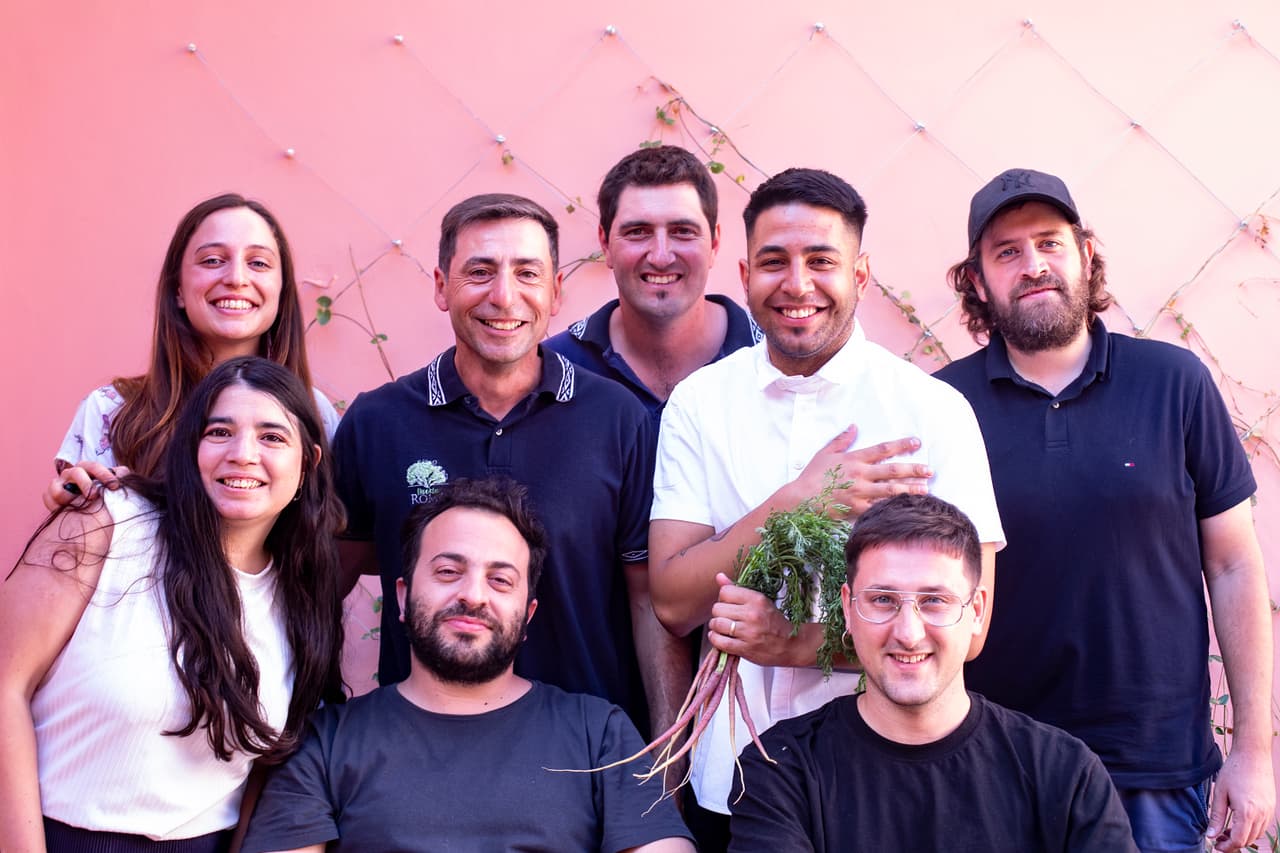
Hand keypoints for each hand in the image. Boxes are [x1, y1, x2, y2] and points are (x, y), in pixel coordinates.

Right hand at [43, 462, 126, 510]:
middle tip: (95, 495)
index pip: (94, 467)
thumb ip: (119, 481)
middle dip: (86, 483)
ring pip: (56, 483)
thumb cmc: (103, 506)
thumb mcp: (113, 495)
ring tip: (77, 505)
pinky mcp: (50, 495)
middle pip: (76, 471)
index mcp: (89, 472)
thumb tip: (124, 471)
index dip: (104, 474)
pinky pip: (48, 495)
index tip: (114, 485)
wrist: (89, 525)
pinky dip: (55, 503)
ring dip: (68, 495)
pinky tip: (64, 509)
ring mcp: (60, 484)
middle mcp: (73, 475)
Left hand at [707, 573, 812, 667]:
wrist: (791, 645)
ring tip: (723, 628)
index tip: (729, 604)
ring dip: (716, 627)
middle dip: (719, 613)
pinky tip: (720, 637)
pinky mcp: (745, 648)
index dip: (724, 598)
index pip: (725, 592)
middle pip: (717, 608)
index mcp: (757, 599)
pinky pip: (719, 641)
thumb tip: (719, 576)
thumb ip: (737, 589)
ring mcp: (748, 632)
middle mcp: (752, 614)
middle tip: (726, 617)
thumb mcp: (760, 601)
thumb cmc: (775, 623)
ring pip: (717, 624)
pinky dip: (716, 639)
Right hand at [795, 424, 930, 517]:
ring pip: (890, 491)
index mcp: (854, 459)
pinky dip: (893, 508)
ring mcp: (859, 493)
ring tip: (926, 489)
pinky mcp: (856, 509)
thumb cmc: (811, 476)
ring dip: (910, 489)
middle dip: (913, 469)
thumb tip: (854, 426)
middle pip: (892, 470)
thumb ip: (841, 440)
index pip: (882, 449)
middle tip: (930, 470)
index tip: (917, 442)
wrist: (800, 499)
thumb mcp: (825, 453)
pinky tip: (906, 508)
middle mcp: (860, 475)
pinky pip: (878, 508)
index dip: (901, 445)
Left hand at [1207, 747, 1275, 850]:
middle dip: (1233, 843)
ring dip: (1243, 836)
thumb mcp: (1219, 793)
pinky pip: (1263, 825)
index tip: (1215, 845)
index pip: (1238, 840)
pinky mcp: (1271, 806)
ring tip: (1226, 829)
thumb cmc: (1233, 771)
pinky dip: (1251, 828)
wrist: (1253, 755)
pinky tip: (1238, 821)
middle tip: (1218, 837)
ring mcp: (1269, 811)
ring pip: (1256, 834)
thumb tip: (1211, 835)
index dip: (1226, 846)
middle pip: (1248, 839)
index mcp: (1247, 812)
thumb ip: (1215, 816)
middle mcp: (1261, 814)